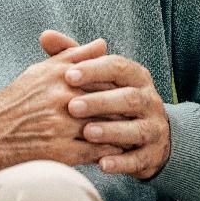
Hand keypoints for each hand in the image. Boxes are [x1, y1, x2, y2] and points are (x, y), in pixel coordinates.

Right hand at [0, 32, 123, 170]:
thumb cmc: (18, 100)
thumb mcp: (41, 71)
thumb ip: (73, 56)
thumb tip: (102, 44)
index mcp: (59, 77)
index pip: (102, 77)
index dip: (119, 85)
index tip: (129, 91)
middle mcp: (61, 99)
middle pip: (107, 102)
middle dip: (123, 109)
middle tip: (137, 113)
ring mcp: (62, 126)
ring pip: (105, 127)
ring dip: (120, 131)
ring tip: (130, 131)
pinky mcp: (62, 152)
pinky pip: (97, 151)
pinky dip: (109, 151)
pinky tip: (114, 149)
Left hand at [63, 51, 171, 178]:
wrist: (145, 136)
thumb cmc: (110, 99)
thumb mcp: (95, 78)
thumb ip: (72, 57)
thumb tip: (45, 36)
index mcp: (135, 77)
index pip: (118, 67)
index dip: (95, 70)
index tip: (69, 75)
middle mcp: (148, 100)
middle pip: (129, 98)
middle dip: (100, 101)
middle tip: (71, 107)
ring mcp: (153, 127)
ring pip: (137, 128)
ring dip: (111, 131)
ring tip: (86, 133)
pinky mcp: (152, 153)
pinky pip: (139, 158)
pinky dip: (122, 163)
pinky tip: (102, 165)